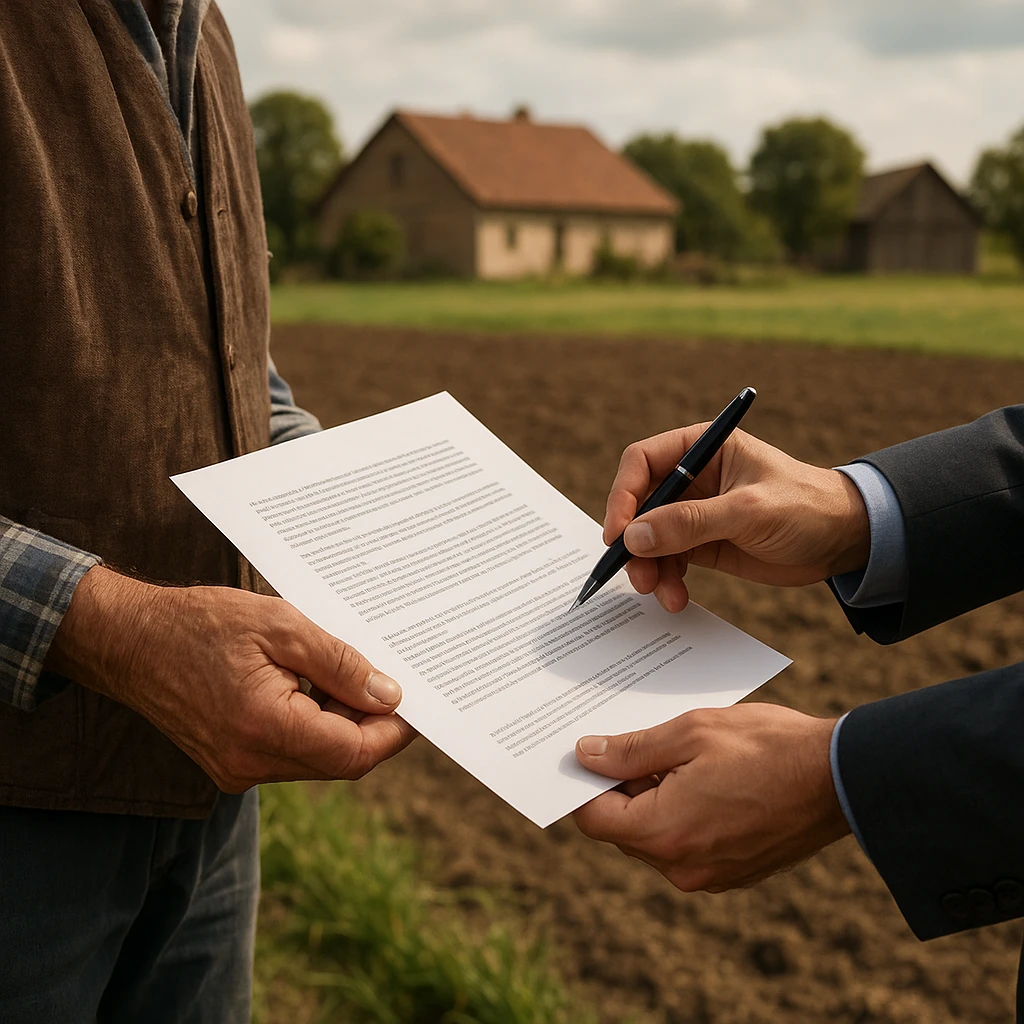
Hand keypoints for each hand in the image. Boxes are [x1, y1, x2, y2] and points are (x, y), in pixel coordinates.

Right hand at [47, 566, 415, 790]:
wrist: (128, 640)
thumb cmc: (201, 623)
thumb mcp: (283, 626)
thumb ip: (341, 664)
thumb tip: (389, 695)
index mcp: (265, 729)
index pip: (354, 752)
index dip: (394, 731)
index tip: (417, 703)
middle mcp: (250, 763)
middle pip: (340, 760)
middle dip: (370, 723)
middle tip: (384, 676)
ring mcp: (237, 769)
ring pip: (317, 758)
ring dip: (341, 721)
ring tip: (342, 670)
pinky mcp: (230, 763)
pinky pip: (290, 752)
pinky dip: (313, 723)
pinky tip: (312, 684)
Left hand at [572, 704, 849, 891]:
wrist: (843, 776)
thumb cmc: (767, 747)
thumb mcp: (691, 733)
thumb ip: (631, 750)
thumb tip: (586, 755)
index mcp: (666, 833)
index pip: (595, 818)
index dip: (585, 784)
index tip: (587, 753)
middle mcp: (684, 867)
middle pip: (625, 829)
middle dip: (624, 788)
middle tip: (638, 742)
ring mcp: (712, 875)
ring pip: (657, 836)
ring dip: (656, 799)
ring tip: (680, 755)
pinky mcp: (736, 871)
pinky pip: (689, 844)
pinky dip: (685, 813)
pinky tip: (705, 777)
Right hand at [604, 426, 870, 611]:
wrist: (846, 540)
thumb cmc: (806, 506)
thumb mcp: (748, 511)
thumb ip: (691, 522)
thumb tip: (635, 535)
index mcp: (702, 448)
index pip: (642, 463)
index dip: (623, 496)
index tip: (618, 533)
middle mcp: (692, 478)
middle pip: (639, 505)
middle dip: (634, 541)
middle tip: (636, 573)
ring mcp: (695, 513)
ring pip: (650, 538)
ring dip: (649, 567)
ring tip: (661, 593)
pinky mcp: (702, 543)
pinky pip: (669, 561)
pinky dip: (666, 580)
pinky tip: (676, 597)